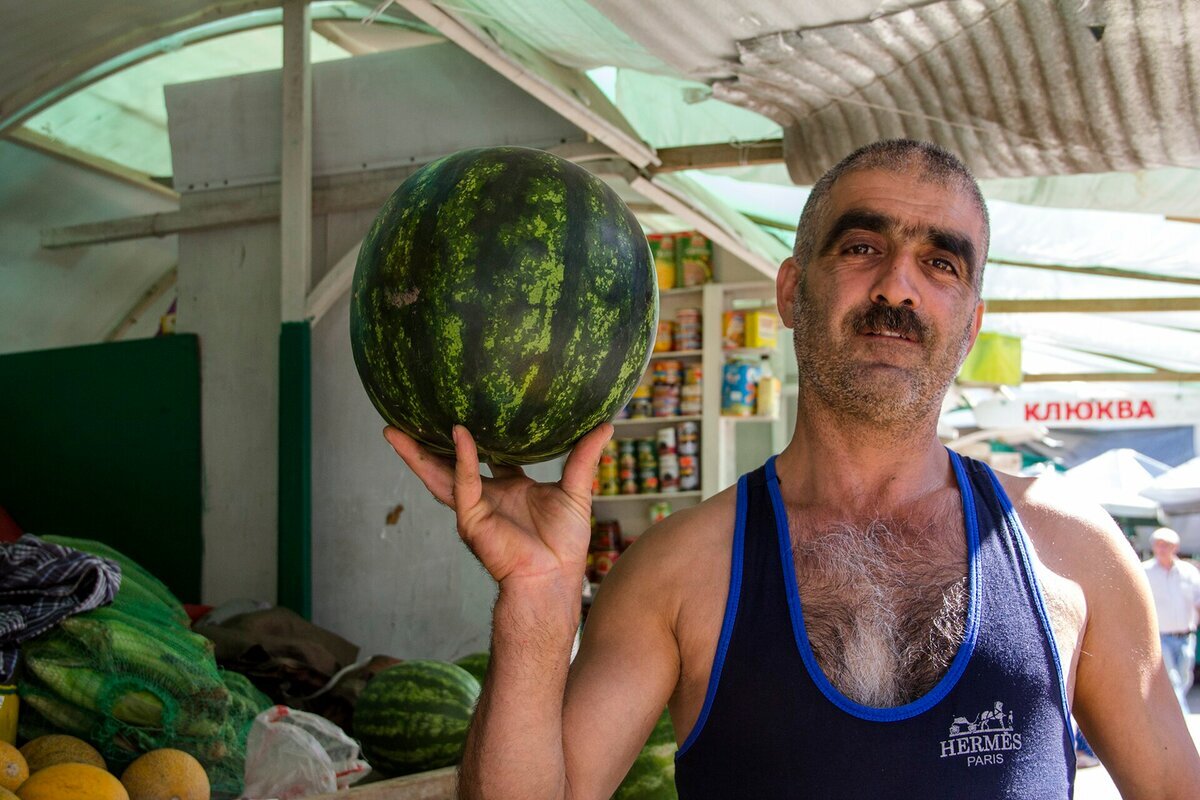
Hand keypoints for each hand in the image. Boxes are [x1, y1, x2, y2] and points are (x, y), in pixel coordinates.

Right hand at [384, 423, 612, 587]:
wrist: (554, 577)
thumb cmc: (565, 544)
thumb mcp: (576, 490)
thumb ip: (584, 457)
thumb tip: (606, 424)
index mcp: (509, 488)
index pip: (486, 457)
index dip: (474, 437)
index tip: (464, 410)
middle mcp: (487, 496)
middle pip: (450, 463)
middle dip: (428, 443)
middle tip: (409, 416)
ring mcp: (475, 507)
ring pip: (440, 474)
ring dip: (417, 454)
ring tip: (394, 431)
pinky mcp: (472, 519)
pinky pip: (463, 484)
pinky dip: (461, 459)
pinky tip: (458, 435)